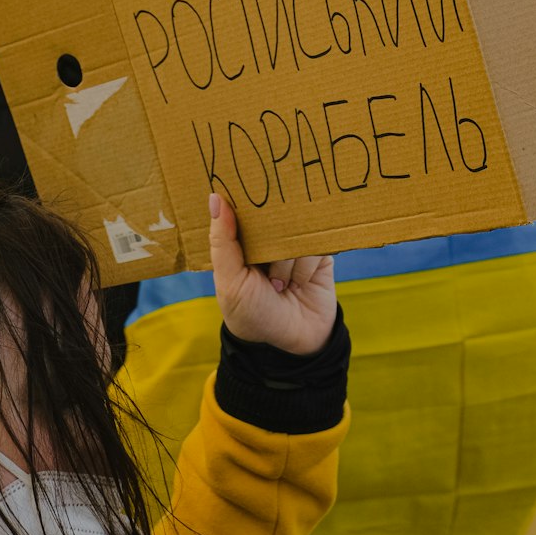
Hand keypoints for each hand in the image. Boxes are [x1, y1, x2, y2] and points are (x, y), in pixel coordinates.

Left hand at [208, 193, 335, 355]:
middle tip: (264, 258)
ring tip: (280, 285)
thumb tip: (215, 198)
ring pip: (296, 231)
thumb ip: (222, 240)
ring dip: (286, 262)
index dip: (245, 201)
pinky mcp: (320, 253)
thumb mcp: (230, 280)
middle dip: (270, 235)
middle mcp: (271, 239)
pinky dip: (306, 266)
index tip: (246, 191)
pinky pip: (316, 245)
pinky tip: (299, 284)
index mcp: (245, 240)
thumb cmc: (252, 314)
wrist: (291, 344)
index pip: (245, 208)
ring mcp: (297, 245)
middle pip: (274, 214)